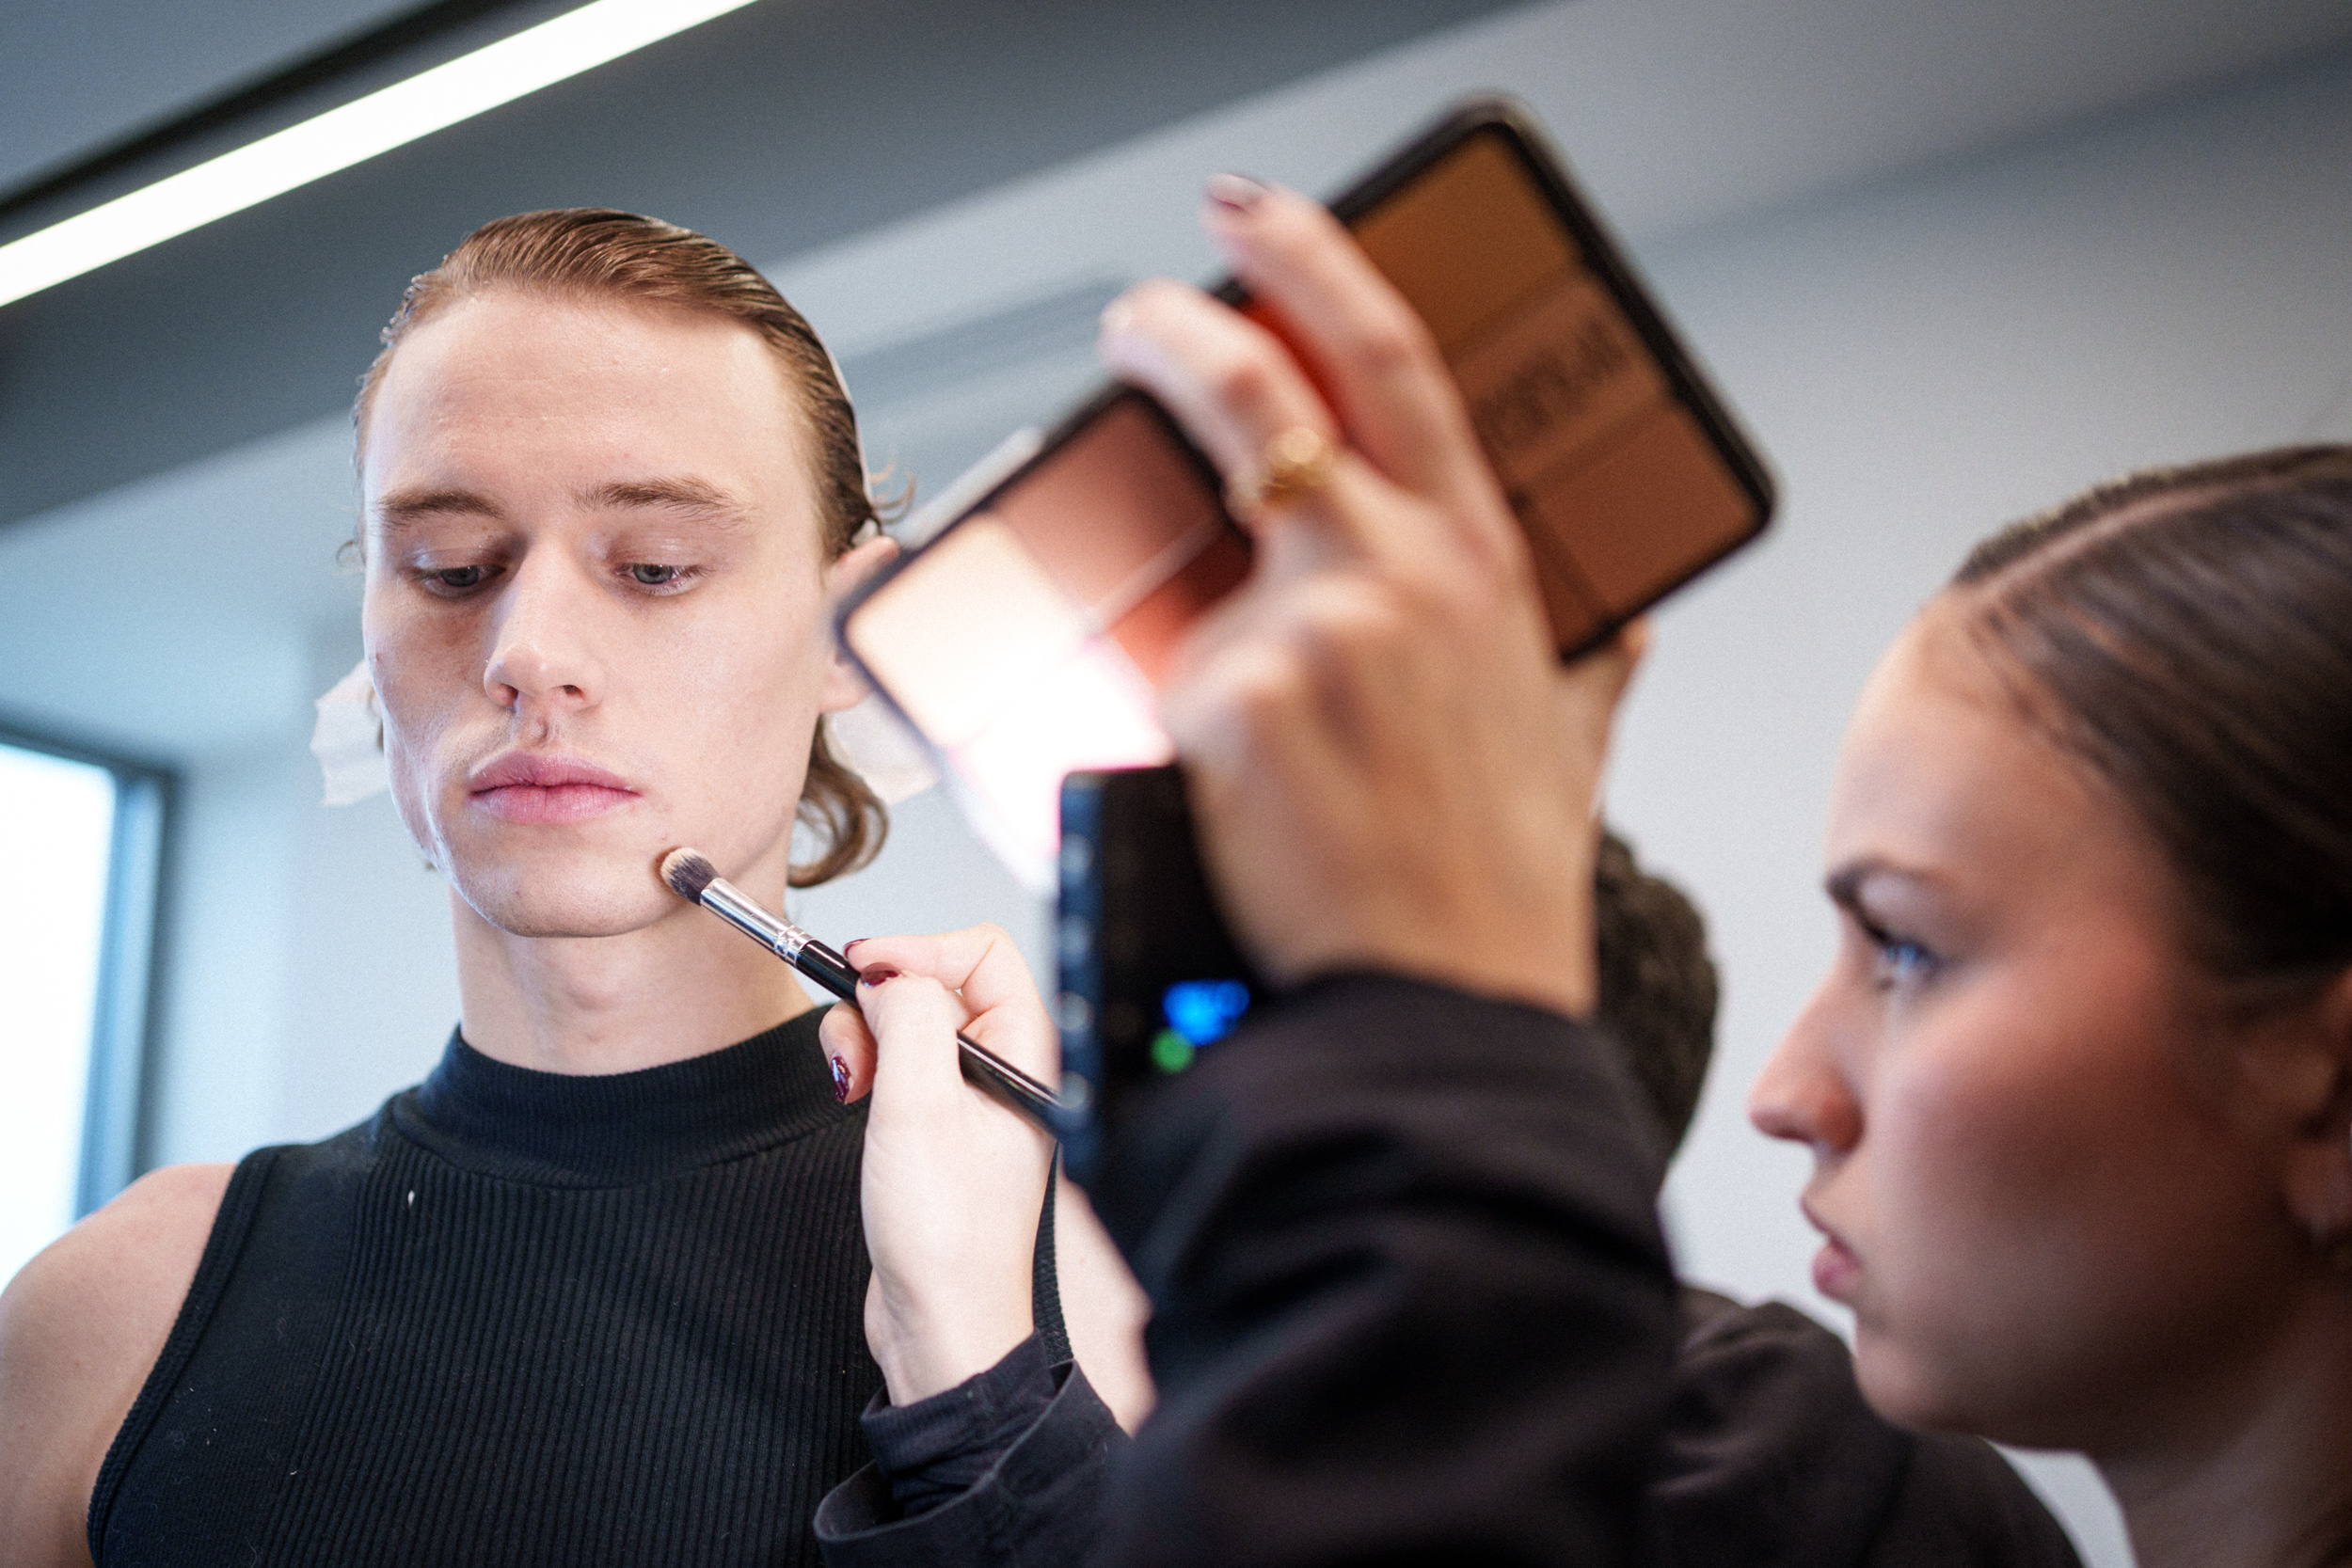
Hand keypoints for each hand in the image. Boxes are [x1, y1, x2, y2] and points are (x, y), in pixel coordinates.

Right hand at [822, 926, 1056, 1405]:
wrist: (942, 1328)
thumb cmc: (948, 1238)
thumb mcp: (918, 1108)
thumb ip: (908, 1021)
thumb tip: (889, 974)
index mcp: (1025, 1054)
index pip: (980, 953)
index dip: (917, 949)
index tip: (862, 967)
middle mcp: (1002, 1070)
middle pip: (936, 984)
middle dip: (880, 1001)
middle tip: (855, 1047)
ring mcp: (968, 1099)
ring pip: (908, 1025)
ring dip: (867, 1039)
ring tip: (853, 1086)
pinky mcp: (935, 1127)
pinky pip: (898, 1068)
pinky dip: (868, 1072)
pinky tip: (858, 1106)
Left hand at [1097, 177, 1643, 1017]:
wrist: (1440, 1011)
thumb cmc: (1493, 889)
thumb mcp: (1564, 751)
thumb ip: (1583, 671)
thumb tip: (1616, 632)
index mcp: (1479, 564)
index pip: (1394, 362)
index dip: (1316, 265)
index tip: (1252, 218)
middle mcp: (1400, 573)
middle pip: (1261, 394)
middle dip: (1176, 334)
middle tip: (1133, 321)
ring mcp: (1311, 632)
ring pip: (1201, 587)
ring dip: (1193, 634)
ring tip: (1234, 726)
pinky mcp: (1230, 705)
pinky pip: (1169, 690)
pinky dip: (1182, 738)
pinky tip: (1236, 806)